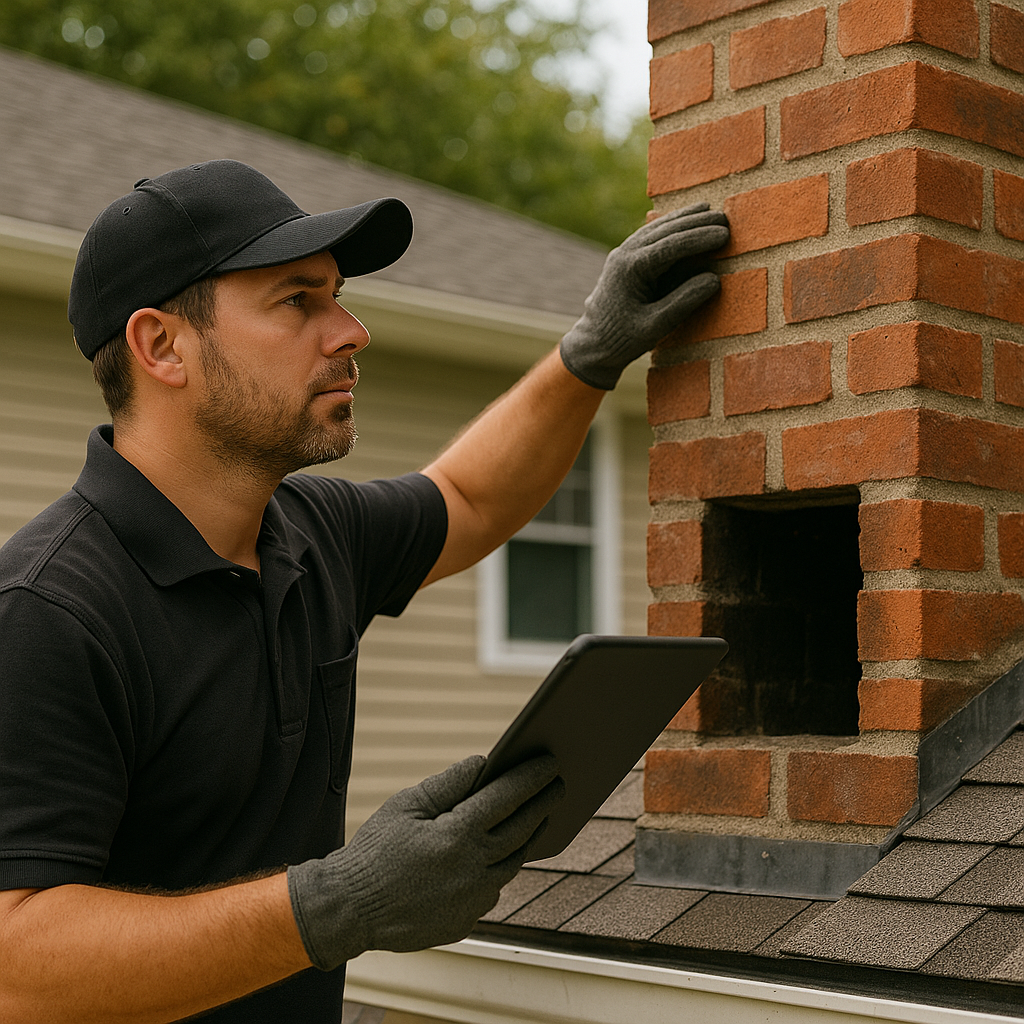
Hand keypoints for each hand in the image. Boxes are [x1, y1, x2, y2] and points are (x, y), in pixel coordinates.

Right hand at [287, 754, 562, 969]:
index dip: (532, 776)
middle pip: (522, 829)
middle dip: (543, 803)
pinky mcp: (466, 921)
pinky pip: (493, 889)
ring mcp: (473, 899)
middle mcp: (474, 868)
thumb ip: (448, 783)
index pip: (508, 797)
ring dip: (528, 837)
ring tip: (537, 816)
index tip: (551, 762)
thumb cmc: (374, 851)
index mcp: (458, 835)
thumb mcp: (406, 805)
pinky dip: (499, 867)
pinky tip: (500, 853)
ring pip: (513, 862)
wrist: (349, 910)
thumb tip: (483, 762)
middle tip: (559, 785)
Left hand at [560, 203, 729, 389]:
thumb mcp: (655, 327)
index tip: (724, 234)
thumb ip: (682, 303)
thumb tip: (714, 279)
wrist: (593, 344)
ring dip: (684, 218)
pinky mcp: (625, 257)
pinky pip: (651, 235)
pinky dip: (671, 225)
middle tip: (726, 218)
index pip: (671, 246)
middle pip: (665, 230)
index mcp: (630, 269)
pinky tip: (686, 219)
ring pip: (657, 228)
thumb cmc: (622, 339)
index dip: (699, 238)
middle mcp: (624, 254)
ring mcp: (622, 253)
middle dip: (696, 223)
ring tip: (710, 211)